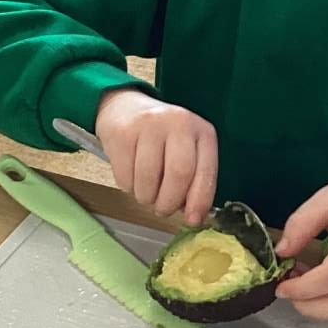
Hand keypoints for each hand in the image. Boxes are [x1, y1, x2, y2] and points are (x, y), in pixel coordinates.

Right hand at [95, 89, 216, 224]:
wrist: (124, 107)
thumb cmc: (161, 137)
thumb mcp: (186, 151)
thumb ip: (193, 180)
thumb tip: (193, 217)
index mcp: (202, 131)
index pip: (205, 171)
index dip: (199, 201)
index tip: (193, 221)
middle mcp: (178, 123)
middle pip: (179, 174)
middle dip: (169, 202)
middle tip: (163, 209)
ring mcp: (149, 125)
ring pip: (149, 180)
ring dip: (146, 198)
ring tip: (146, 191)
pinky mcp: (122, 133)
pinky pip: (125, 177)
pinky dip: (128, 188)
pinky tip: (131, 176)